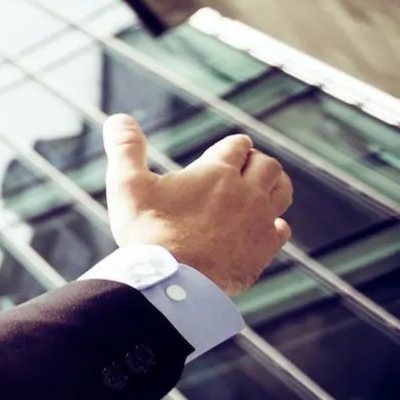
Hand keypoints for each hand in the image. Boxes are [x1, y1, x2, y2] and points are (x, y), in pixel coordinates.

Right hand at [102, 114, 292, 295]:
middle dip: (255, 162)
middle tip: (241, 168)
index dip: (231, 146)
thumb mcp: (127, 185)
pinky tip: (261, 227)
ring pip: (282, 191)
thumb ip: (126, 149)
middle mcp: (247, 192)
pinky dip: (274, 224)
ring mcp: (259, 221)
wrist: (171, 280)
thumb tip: (117, 118)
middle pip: (267, 165)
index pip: (237, 145)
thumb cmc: (147, 231)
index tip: (223, 152)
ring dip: (273, 185)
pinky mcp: (264, 249)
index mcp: (217, 171)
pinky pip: (281, 229)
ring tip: (260, 188)